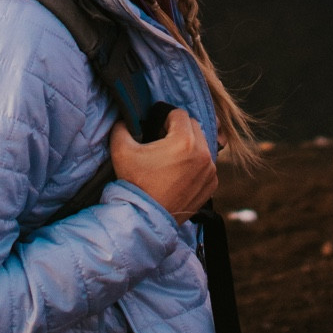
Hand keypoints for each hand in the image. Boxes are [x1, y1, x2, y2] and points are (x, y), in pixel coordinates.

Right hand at [109, 107, 216, 223]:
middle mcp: (203, 154)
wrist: (145, 218)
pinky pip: (206, 164)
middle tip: (163, 144)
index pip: (179, 114)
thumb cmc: (135, 183)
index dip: (165, 119)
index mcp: (184, 141)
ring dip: (189, 147)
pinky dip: (195, 164)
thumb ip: (122, 127)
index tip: (157, 132)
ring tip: (171, 160)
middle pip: (194, 127)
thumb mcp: (121, 149)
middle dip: (179, 130)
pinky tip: (179, 174)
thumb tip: (126, 120)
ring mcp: (209, 171)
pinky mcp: (211, 185)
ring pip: (202, 145)